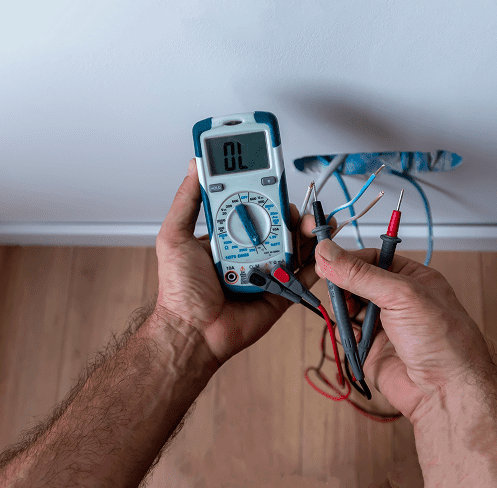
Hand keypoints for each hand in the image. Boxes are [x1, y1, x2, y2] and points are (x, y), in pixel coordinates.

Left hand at [154, 159, 320, 364]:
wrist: (192, 331)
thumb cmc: (180, 290)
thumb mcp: (174, 236)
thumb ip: (186, 201)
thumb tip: (194, 166)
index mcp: (227, 236)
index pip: (251, 207)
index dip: (265, 194)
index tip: (275, 180)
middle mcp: (249, 251)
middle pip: (278, 224)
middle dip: (291, 212)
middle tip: (293, 209)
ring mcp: (266, 272)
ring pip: (294, 246)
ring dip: (306, 233)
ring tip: (309, 227)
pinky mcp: (281, 293)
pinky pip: (303, 276)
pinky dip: (316, 263)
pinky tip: (321, 250)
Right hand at [309, 238, 491, 419]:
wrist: (447, 391)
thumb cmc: (442, 340)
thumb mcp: (401, 295)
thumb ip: (361, 274)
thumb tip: (328, 252)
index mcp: (412, 279)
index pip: (372, 259)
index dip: (348, 259)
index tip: (326, 260)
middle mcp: (399, 301)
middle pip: (357, 283)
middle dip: (343, 285)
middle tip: (333, 289)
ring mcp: (385, 326)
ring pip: (350, 308)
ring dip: (342, 309)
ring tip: (345, 313)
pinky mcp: (373, 350)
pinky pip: (349, 335)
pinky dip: (344, 333)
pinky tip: (352, 334)